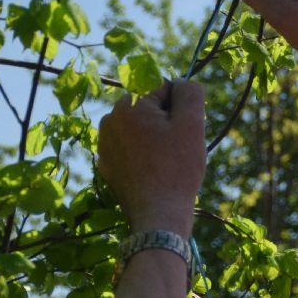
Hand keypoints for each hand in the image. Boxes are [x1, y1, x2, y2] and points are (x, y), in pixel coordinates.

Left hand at [98, 81, 205, 235]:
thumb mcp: (192, 124)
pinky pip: (130, 150)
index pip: (163, 89)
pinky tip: (153, 173)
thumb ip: (190, 92)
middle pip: (149, 109)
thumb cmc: (177, 168)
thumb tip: (184, 82)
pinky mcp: (106, 166)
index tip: (185, 132)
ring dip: (155, 139)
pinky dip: (143, 156)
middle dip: (166, 123)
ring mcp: (104, 145)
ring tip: (165, 163)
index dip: (181, 109)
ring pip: (140, 130)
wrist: (158, 215)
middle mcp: (109, 120)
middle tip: (176, 149)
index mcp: (128, 105)